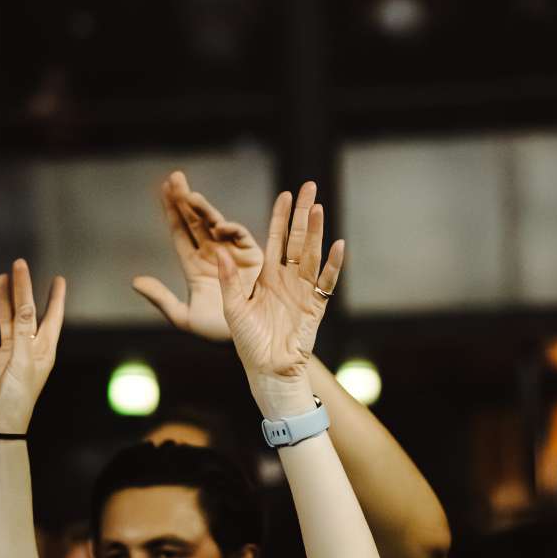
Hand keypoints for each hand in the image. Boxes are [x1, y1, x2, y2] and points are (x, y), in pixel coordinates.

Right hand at [0, 261, 65, 434]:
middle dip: (23, 289)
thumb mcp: (24, 362)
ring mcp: (9, 354)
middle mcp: (28, 349)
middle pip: (26, 312)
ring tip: (2, 278)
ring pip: (7, 320)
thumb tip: (28, 304)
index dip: (55, 297)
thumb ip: (24, 332)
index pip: (51, 317)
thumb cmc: (17, 399)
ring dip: (4, 300)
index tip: (59, 278)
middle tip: (19, 265)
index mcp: (43, 350)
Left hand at [132, 171, 263, 341]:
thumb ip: (160, 299)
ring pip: (214, 224)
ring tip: (190, 194)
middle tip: (175, 178)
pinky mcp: (253, 256)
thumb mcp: (183, 317)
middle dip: (184, 200)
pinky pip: (240, 237)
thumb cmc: (217, 331)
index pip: (179, 232)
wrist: (249, 339)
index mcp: (193, 265)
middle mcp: (211, 254)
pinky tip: (217, 224)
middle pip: (194, 221)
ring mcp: (231, 253)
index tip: (163, 190)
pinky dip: (230, 228)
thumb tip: (135, 281)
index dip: (171, 211)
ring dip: (203, 208)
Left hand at [216, 183, 343, 417]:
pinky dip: (332, 264)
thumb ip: (229, 281)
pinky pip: (326, 281)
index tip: (285, 194)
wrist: (268, 371)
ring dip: (316, 232)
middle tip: (309, 186)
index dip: (280, 217)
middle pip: (296, 239)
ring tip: (319, 208)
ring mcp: (303, 291)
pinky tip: (337, 245)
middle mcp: (286, 279)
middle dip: (302, 214)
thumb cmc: (248, 343)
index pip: (275, 239)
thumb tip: (219, 252)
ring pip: (311, 254)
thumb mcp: (233, 308)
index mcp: (266, 277)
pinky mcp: (315, 306)